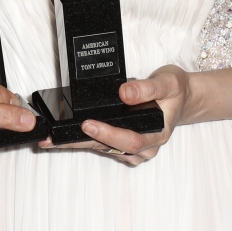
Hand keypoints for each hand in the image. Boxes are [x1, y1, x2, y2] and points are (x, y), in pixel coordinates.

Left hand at [41, 65, 192, 165]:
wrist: (179, 97)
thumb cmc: (174, 91)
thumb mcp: (168, 82)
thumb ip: (147, 88)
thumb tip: (125, 93)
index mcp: (157, 134)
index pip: (130, 140)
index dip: (108, 134)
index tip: (88, 124)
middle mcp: (145, 146)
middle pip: (110, 148)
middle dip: (80, 143)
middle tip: (55, 139)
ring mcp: (133, 148)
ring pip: (103, 148)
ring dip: (77, 144)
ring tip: (51, 139)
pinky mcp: (122, 143)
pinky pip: (102, 144)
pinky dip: (82, 140)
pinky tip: (64, 136)